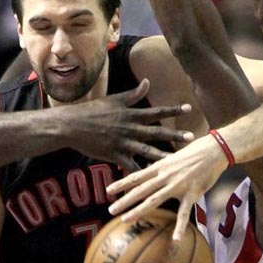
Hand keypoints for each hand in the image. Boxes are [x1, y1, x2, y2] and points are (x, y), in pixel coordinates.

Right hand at [63, 78, 193, 171]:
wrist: (71, 125)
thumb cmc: (92, 111)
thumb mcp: (114, 100)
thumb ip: (133, 94)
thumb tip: (148, 81)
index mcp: (131, 114)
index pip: (156, 111)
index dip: (173, 110)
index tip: (189, 109)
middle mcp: (130, 128)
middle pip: (156, 132)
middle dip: (174, 135)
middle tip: (191, 138)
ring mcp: (123, 143)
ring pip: (146, 151)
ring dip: (162, 155)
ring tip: (176, 161)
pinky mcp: (114, 155)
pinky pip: (130, 166)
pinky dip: (140, 174)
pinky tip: (150, 181)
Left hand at [105, 133, 228, 239]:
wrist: (215, 150)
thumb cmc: (194, 152)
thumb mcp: (172, 157)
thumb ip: (160, 165)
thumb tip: (148, 168)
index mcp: (159, 167)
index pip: (136, 176)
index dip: (121, 184)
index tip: (108, 191)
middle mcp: (165, 176)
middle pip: (140, 190)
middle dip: (124, 200)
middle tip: (110, 210)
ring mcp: (177, 185)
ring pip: (154, 200)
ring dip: (138, 210)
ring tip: (125, 220)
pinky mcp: (191, 194)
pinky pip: (184, 213)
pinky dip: (179, 227)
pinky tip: (175, 239)